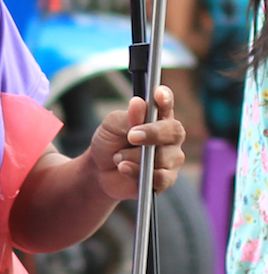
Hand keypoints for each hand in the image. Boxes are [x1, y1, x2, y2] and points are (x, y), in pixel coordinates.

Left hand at [89, 85, 185, 201]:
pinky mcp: (166, 179)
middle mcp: (169, 135)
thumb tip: (138, 103)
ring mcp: (171, 158)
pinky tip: (124, 168)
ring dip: (135, 157)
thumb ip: (127, 117)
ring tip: (118, 157)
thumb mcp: (112, 125)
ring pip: (163, 157)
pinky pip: (161, 178)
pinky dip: (138, 172)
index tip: (158, 93)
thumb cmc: (110, 142)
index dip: (165, 97)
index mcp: (157, 115)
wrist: (100, 171)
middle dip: (152, 133)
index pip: (166, 102)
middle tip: (131, 136)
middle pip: (174, 131)